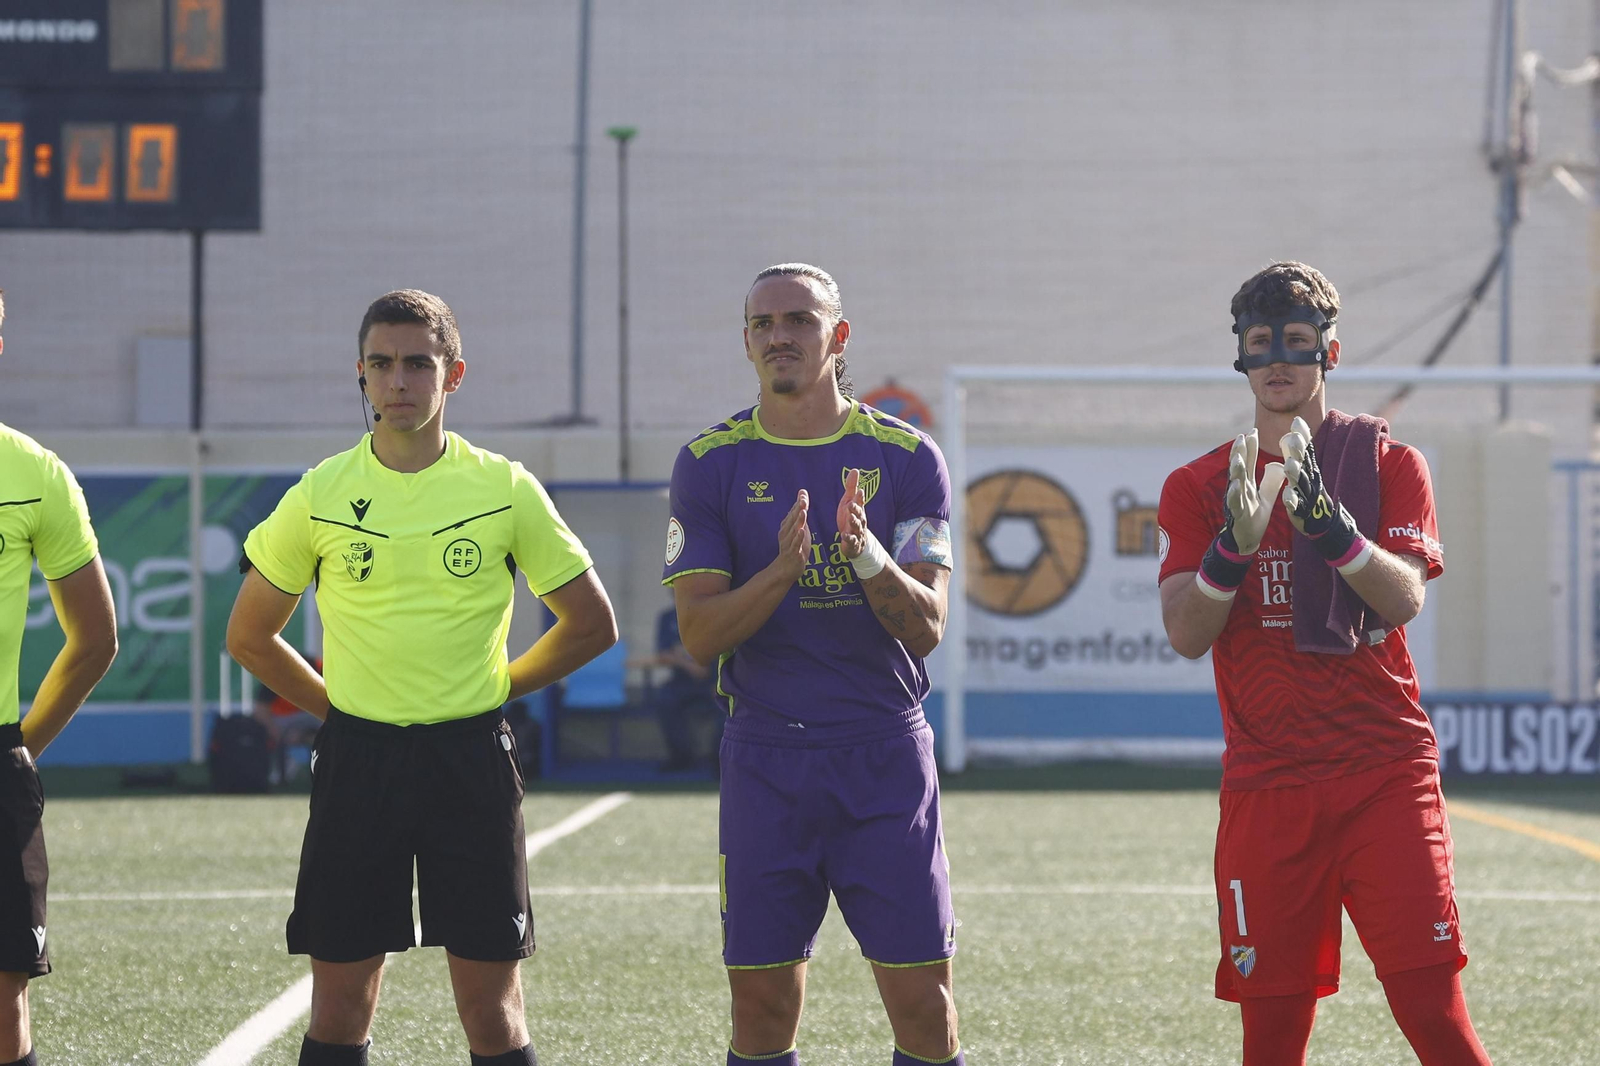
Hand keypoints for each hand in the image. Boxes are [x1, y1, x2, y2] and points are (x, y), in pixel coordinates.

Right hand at [771, 489, 810, 581]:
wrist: (786, 568)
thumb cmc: (794, 546)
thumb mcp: (799, 527)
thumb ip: (800, 512)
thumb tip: (802, 494)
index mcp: (787, 526)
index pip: (793, 512)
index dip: (798, 503)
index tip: (803, 493)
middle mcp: (786, 533)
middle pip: (792, 519)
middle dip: (798, 509)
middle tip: (803, 500)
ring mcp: (789, 542)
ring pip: (794, 530)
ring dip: (798, 521)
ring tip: (803, 512)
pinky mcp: (793, 552)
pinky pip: (795, 544)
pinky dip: (798, 537)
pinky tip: (801, 531)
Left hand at [836, 468, 867, 558]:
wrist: (857, 542)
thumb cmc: (851, 518)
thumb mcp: (849, 501)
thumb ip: (851, 487)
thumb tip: (855, 470)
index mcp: (858, 509)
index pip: (860, 502)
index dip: (860, 498)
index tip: (860, 491)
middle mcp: (859, 520)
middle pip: (859, 514)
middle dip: (856, 509)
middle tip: (852, 504)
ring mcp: (857, 531)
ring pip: (856, 526)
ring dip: (854, 522)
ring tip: (850, 518)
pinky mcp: (852, 542)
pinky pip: (851, 540)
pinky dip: (848, 538)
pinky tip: (844, 536)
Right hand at [1222, 430, 1284, 555]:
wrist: (1245, 541)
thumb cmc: (1253, 518)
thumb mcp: (1265, 497)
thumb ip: (1270, 482)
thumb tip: (1277, 465)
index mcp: (1246, 485)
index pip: (1248, 462)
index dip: (1250, 447)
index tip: (1253, 431)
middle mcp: (1238, 490)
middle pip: (1239, 468)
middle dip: (1240, 453)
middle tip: (1242, 437)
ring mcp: (1236, 501)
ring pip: (1234, 483)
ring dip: (1235, 471)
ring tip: (1238, 458)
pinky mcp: (1237, 515)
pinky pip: (1234, 504)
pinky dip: (1233, 495)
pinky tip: (1235, 486)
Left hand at [1279, 416, 1359, 561]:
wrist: (1324, 523)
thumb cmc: (1310, 493)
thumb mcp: (1306, 471)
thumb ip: (1298, 451)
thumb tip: (1294, 428)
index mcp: (1310, 470)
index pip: (1307, 450)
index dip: (1303, 436)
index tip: (1296, 421)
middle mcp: (1310, 481)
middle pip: (1303, 464)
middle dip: (1297, 451)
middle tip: (1290, 437)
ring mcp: (1307, 496)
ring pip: (1300, 484)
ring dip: (1295, 474)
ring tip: (1288, 464)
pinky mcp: (1301, 512)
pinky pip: (1297, 506)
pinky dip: (1293, 501)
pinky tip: (1287, 495)